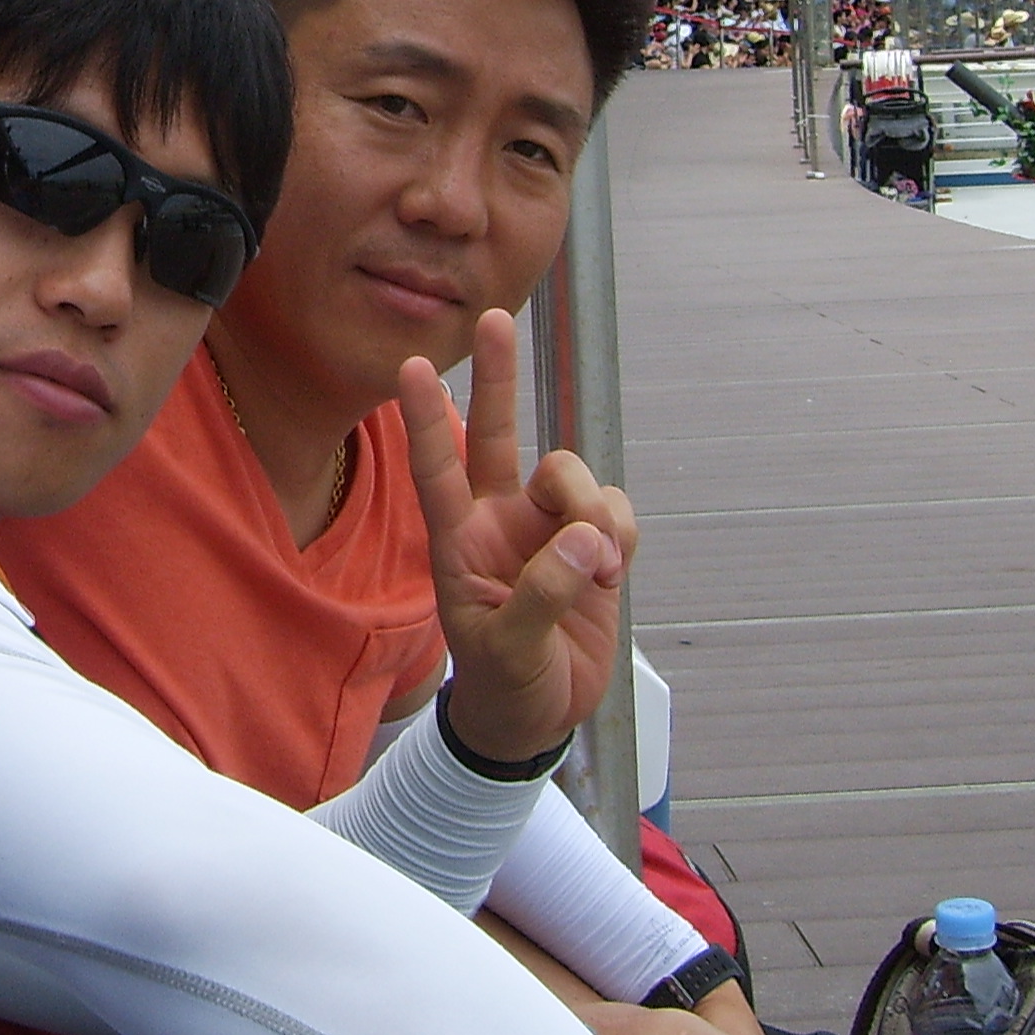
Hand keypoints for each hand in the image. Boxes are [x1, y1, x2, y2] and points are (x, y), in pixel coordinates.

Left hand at [395, 306, 636, 765]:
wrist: (541, 715)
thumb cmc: (505, 682)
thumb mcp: (509, 651)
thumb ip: (542, 597)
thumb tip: (583, 542)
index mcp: (460, 541)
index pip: (437, 468)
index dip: (428, 419)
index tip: (413, 368)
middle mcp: (499, 519)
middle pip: (498, 433)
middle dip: (497, 377)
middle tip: (493, 319)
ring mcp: (545, 527)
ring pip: (572, 475)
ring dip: (590, 508)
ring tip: (597, 567)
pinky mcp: (591, 542)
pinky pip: (613, 509)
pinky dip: (621, 534)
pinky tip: (612, 571)